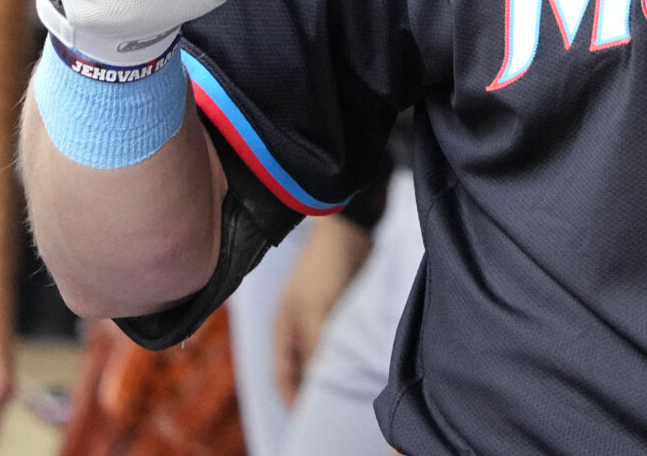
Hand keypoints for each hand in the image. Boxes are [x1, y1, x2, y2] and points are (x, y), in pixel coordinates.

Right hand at [273, 214, 373, 407]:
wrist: (348, 227)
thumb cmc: (324, 266)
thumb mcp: (318, 309)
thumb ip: (316, 344)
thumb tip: (318, 377)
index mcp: (283, 329)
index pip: (283, 374)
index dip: (292, 398)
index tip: (306, 419)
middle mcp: (297, 326)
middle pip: (303, 368)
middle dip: (314, 387)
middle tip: (332, 407)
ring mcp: (319, 316)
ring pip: (323, 354)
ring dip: (333, 369)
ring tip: (351, 389)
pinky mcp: (340, 307)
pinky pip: (341, 339)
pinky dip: (348, 352)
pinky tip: (363, 362)